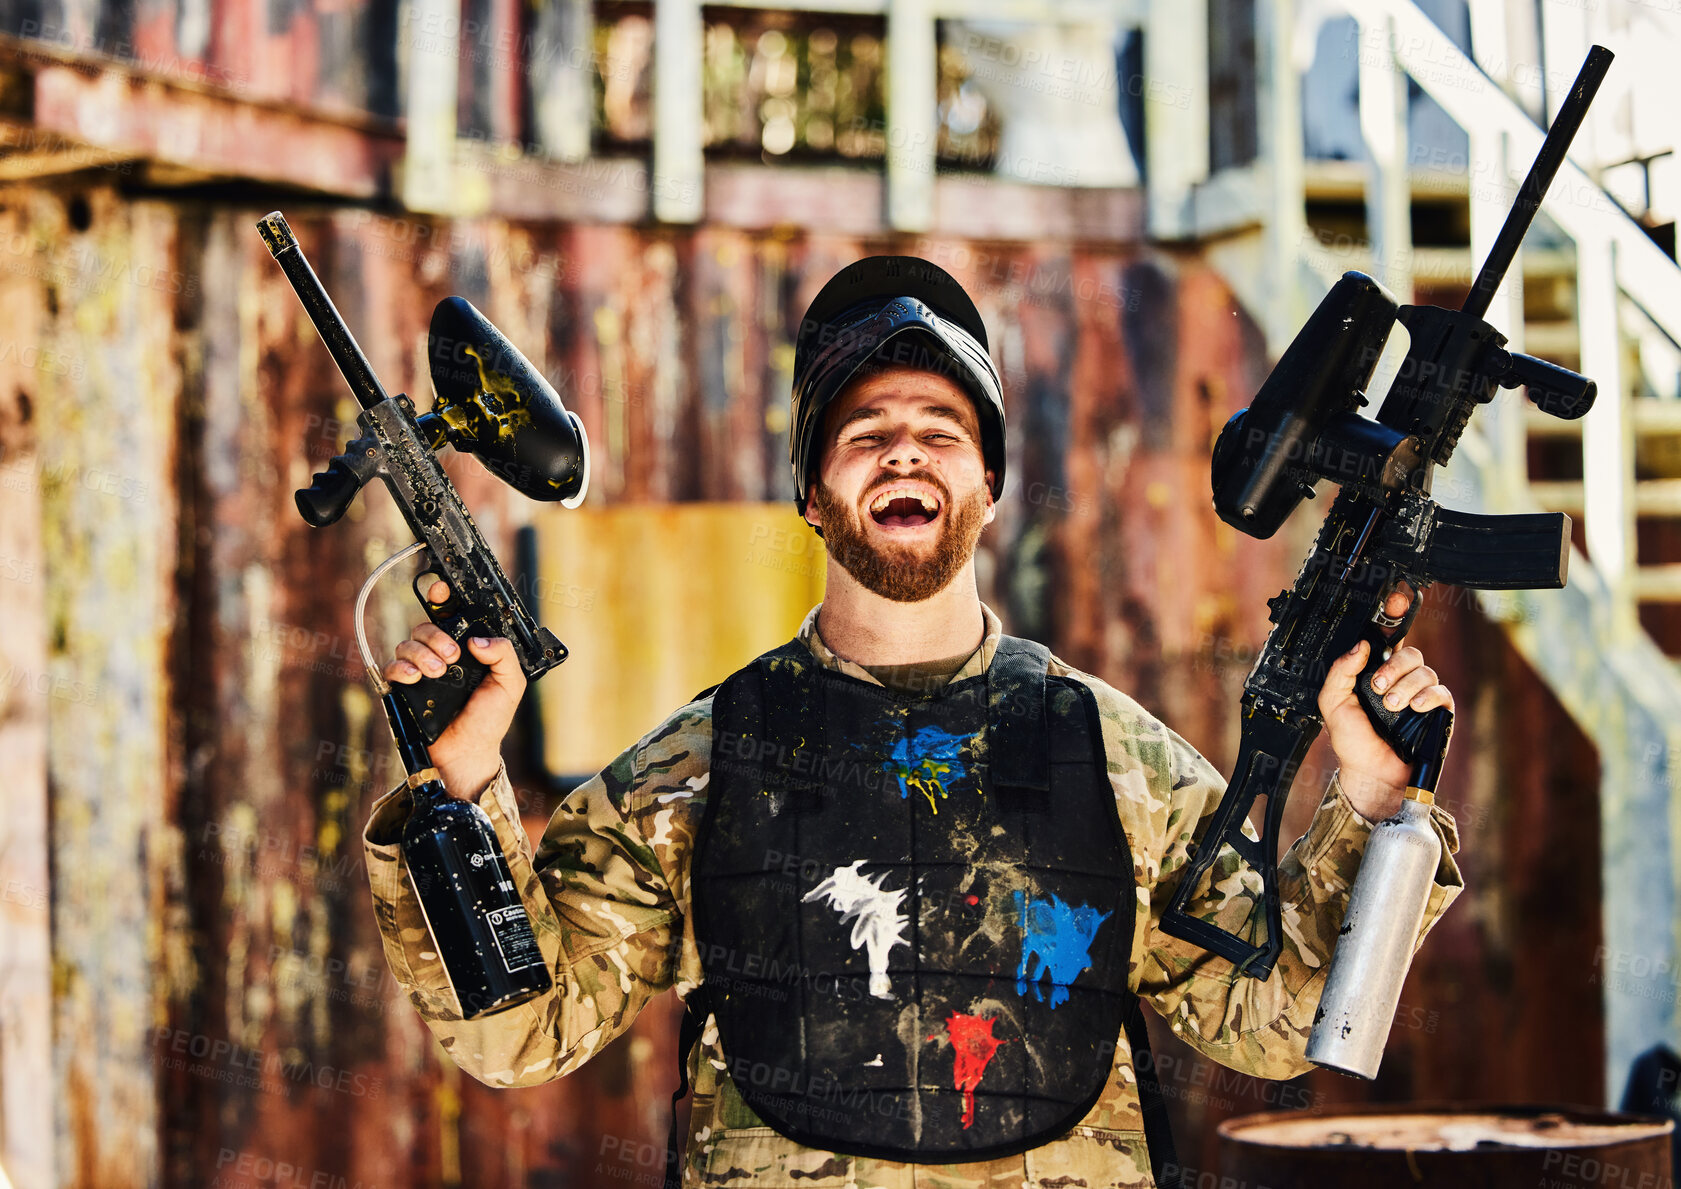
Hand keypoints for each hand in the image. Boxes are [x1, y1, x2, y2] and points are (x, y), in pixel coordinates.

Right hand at [383, 580, 525, 799]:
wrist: (467, 752)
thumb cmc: (489, 720)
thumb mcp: (510, 685)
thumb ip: (504, 656)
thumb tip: (478, 640)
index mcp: (468, 650)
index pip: (453, 616)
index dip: (443, 598)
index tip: (442, 590)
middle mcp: (443, 655)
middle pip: (427, 625)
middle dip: (436, 635)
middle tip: (452, 655)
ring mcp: (422, 670)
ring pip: (408, 642)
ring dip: (423, 654)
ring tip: (439, 673)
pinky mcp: (405, 688)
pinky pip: (393, 666)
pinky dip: (403, 668)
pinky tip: (417, 678)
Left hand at [1317, 585, 1453, 820]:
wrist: (1371, 773)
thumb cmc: (1353, 741)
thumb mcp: (1333, 702)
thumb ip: (1341, 671)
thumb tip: (1360, 645)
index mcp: (1374, 672)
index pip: (1387, 640)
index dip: (1395, 616)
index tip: (1397, 599)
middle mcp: (1398, 679)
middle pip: (1409, 652)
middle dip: (1394, 666)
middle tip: (1378, 686)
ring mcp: (1419, 694)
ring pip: (1424, 671)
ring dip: (1406, 686)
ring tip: (1392, 705)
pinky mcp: (1437, 712)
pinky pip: (1441, 692)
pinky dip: (1427, 697)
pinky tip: (1415, 708)